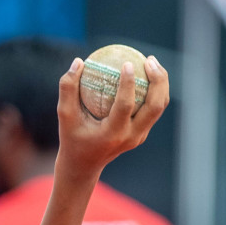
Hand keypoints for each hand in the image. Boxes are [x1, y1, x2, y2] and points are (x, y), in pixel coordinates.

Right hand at [55, 56, 169, 177]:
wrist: (84, 165)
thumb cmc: (72, 137)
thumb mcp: (64, 115)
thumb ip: (67, 88)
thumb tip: (78, 61)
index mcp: (113, 134)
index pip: (126, 105)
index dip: (129, 83)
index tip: (127, 63)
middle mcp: (131, 136)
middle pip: (155, 106)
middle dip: (159, 81)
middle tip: (149, 59)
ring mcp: (139, 136)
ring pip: (160, 107)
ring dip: (161, 83)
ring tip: (151, 62)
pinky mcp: (142, 134)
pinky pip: (153, 109)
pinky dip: (154, 90)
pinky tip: (146, 74)